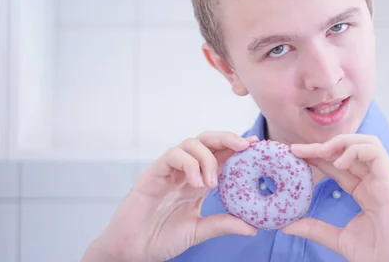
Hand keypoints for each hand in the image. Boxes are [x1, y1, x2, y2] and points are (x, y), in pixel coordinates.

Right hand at [82, 132, 258, 261]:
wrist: (132, 251)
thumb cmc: (161, 238)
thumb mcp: (199, 231)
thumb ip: (223, 224)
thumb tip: (253, 226)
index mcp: (198, 181)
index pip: (221, 155)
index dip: (238, 147)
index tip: (256, 146)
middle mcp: (185, 171)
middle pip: (208, 141)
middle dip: (228, 138)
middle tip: (244, 146)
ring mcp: (169, 170)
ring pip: (191, 143)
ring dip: (208, 157)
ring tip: (213, 182)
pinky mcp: (153, 173)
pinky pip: (173, 155)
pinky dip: (189, 164)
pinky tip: (196, 183)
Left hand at [283, 134, 388, 261]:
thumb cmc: (377, 255)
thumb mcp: (339, 238)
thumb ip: (315, 228)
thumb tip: (287, 225)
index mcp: (364, 191)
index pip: (338, 165)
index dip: (317, 158)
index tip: (295, 156)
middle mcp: (374, 181)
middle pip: (348, 151)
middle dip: (321, 146)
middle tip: (297, 150)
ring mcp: (384, 179)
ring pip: (365, 143)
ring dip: (341, 142)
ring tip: (320, 152)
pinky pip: (375, 152)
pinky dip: (355, 150)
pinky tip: (338, 162)